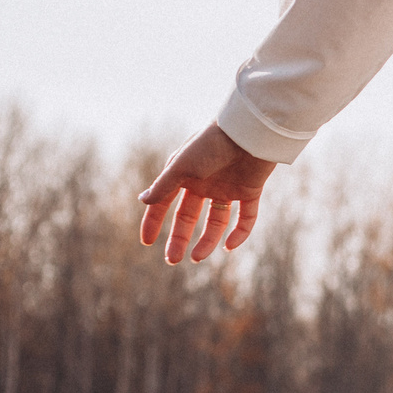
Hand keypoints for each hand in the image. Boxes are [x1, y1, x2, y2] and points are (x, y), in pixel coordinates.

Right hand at [139, 123, 276, 264]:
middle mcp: (204, 184)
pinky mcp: (250, 192)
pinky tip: (229, 247)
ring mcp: (227, 189)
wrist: (248, 133)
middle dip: (179, 238)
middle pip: (189, 217)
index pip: (164, 203)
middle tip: (172, 260)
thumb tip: (142, 201)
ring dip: (207, 240)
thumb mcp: (182, 166)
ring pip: (216, 221)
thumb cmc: (210, 144)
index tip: (146, 242)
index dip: (154, 222)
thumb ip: (164, 185)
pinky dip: (239, 233)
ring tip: (197, 258)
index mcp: (183, 176)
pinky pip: (246, 218)